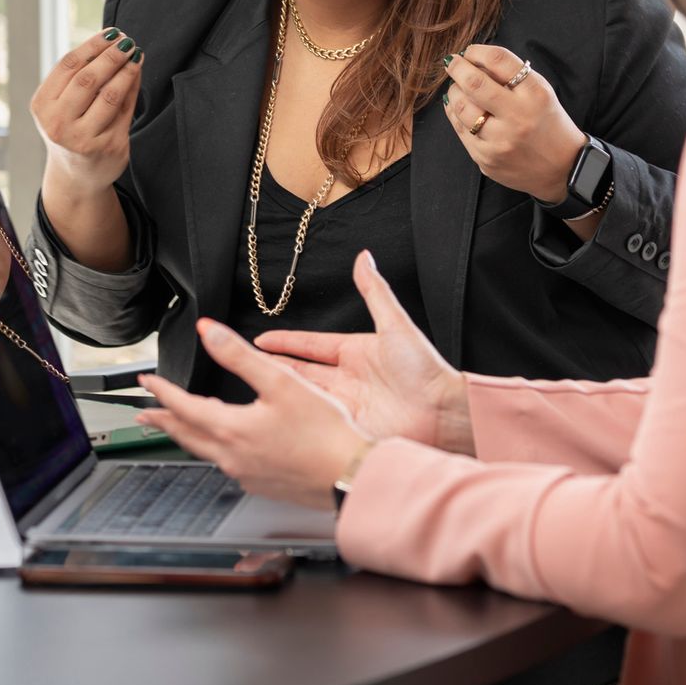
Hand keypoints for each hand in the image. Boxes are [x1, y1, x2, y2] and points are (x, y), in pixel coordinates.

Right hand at [30, 29, 143, 195]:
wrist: (76, 177)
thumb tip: (112, 42)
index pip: (68, 66)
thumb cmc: (70, 129)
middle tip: (127, 41)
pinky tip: (137, 73)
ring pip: (110, 94)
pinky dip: (133, 87)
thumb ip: (79, 77)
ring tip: (135, 54)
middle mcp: (59, 124)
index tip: (110, 33)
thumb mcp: (62, 105)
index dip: (92, 45)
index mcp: (42, 106)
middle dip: (111, 56)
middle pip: (88, 79)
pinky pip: (125, 110)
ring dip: (126, 70)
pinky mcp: (109, 147)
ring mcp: (84, 138)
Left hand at [135, 321, 372, 511]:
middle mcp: (231, 457)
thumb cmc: (324, 433)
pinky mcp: (261, 483)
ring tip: (180, 424)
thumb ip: (240, 355)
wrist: (350, 477)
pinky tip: (226, 443)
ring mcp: (245, 474)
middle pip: (185, 434)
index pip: (183, 407)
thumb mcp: (281, 382)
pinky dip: (215, 447)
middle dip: (163, 419)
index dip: (162, 391)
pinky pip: (227, 463)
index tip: (147, 381)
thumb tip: (208, 331)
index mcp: (231, 430)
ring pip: (204, 450)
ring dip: (187, 434)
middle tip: (145, 412)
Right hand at [256, 251, 472, 453]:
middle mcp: (347, 378)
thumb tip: (363, 257)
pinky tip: (274, 418)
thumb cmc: (424, 369)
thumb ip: (374, 291)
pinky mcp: (348, 427)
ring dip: (279, 392)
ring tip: (250, 389)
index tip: (259, 339)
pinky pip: (317, 421)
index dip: (285, 342)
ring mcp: (346, 404)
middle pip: (301, 371)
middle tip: (243, 362)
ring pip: (303, 395)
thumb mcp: (394, 325)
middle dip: (273, 367)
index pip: (310, 345)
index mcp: (355, 352)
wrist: (443, 413)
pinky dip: (296, 419)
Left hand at [443, 45, 585, 204]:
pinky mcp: (486, 159)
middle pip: (475, 83)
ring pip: (461, 107)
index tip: (469, 52)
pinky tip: (458, 107)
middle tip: (453, 63)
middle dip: (457, 68)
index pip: (498, 60)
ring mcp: (500, 141)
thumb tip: (473, 60)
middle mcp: (518, 117)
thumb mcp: (541, 91)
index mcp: (535, 94)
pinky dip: (455, 113)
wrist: (563, 168)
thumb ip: (512, 74)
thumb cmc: (548, 122)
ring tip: (458, 87)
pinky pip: (460, 130)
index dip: (477, 51)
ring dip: (454, 91)